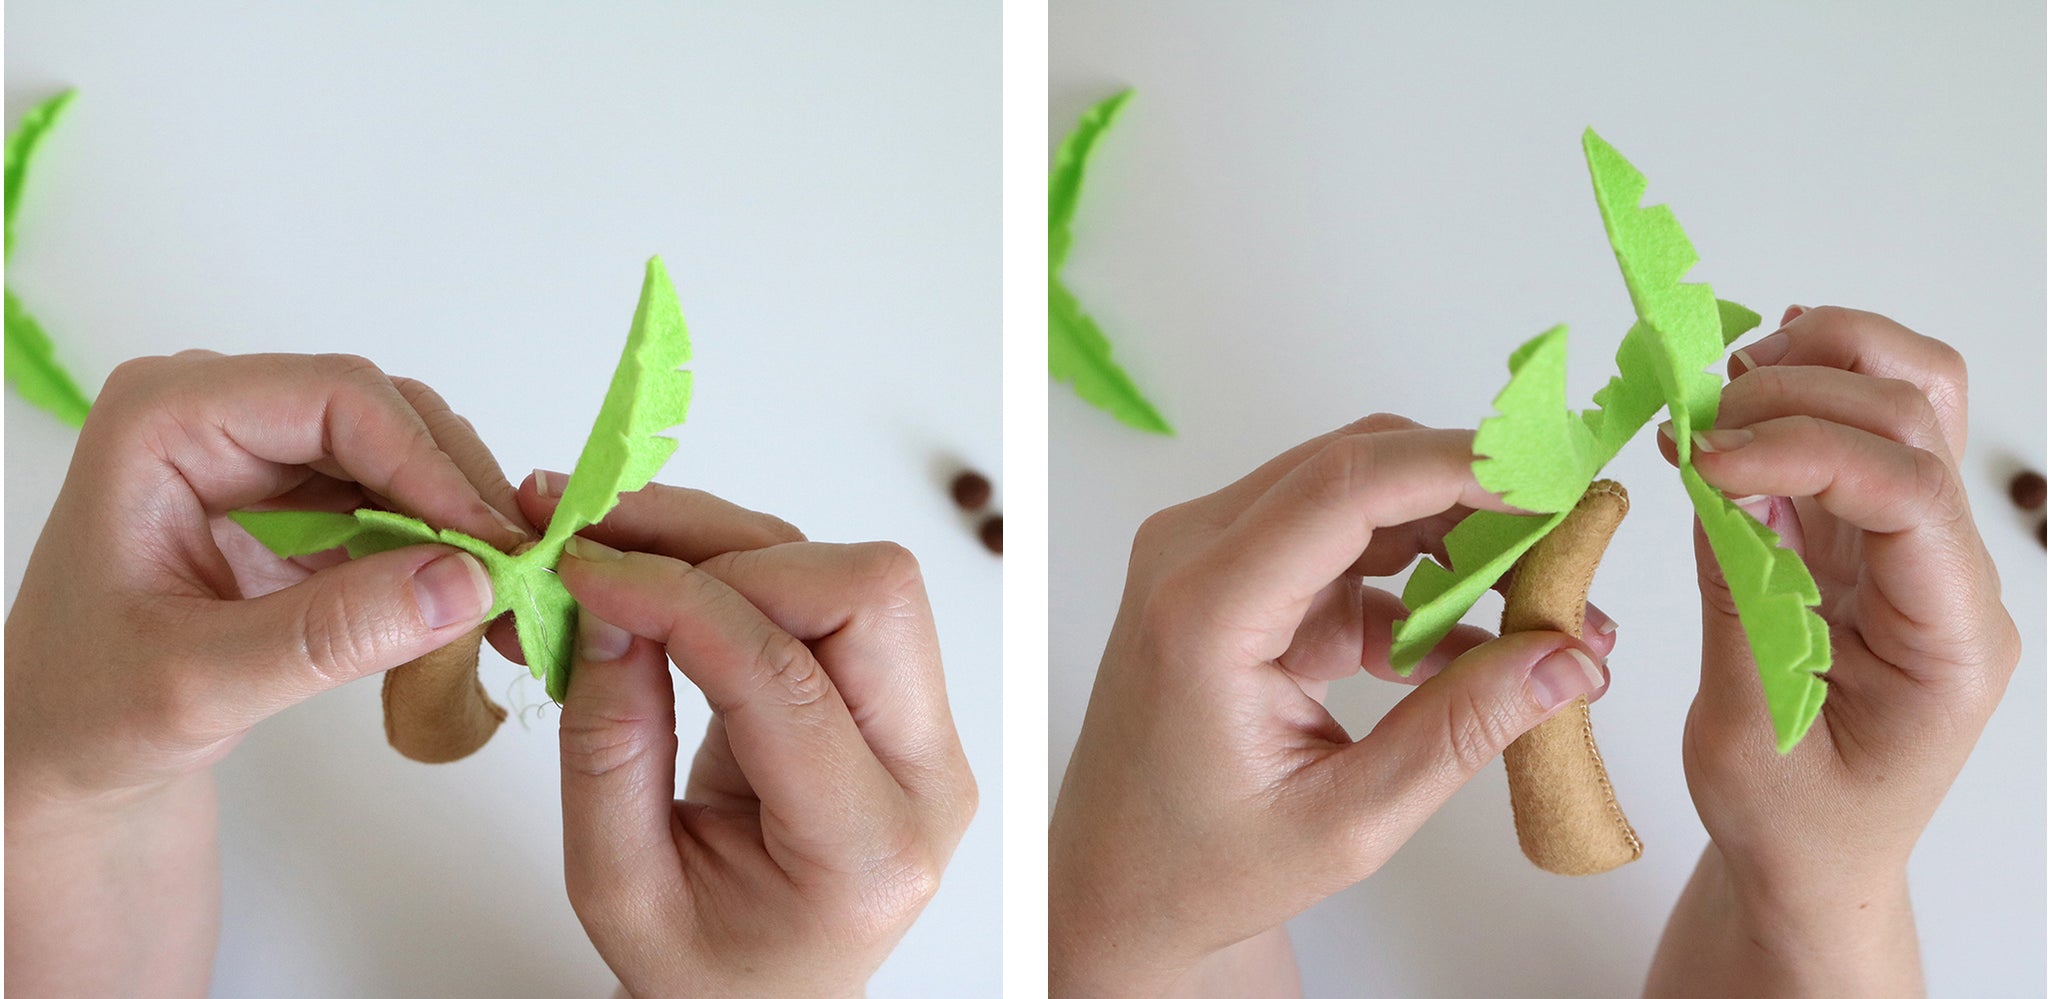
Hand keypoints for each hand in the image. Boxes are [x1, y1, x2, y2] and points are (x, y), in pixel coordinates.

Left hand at [5, 351, 532, 996]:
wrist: (65, 754)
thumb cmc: (90, 713)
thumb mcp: (202, 683)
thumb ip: (332, 633)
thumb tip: (468, 582)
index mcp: (165, 419)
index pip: (334, 397)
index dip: (426, 464)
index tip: (491, 545)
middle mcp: (217, 411)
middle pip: (382, 411)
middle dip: (456, 489)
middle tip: (519, 572)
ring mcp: (260, 450)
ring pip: (403, 449)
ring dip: (460, 517)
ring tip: (502, 592)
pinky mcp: (296, 496)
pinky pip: (395, 495)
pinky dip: (441, 545)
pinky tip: (468, 598)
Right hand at [526, 483, 974, 997]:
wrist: (770, 997)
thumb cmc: (705, 967)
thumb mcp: (619, 889)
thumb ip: (608, 750)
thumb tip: (604, 605)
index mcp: (867, 849)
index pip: (788, 681)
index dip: (679, 602)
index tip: (579, 570)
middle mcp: (924, 776)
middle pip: (868, 594)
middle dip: (727, 554)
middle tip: (604, 554)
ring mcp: (923, 731)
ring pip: (850, 573)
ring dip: (724, 544)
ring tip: (608, 549)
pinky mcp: (896, 696)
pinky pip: (826, 591)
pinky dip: (733, 565)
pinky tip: (650, 574)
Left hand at [1049, 415, 1615, 997]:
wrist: (1117, 884)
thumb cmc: (1200, 865)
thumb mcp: (1345, 820)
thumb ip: (1460, 732)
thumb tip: (1568, 658)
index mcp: (1204, 610)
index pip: (1345, 486)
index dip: (1462, 464)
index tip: (1559, 476)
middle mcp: (1193, 557)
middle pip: (1357, 469)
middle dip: (1479, 496)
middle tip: (1580, 546)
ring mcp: (1209, 559)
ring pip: (1359, 498)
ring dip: (1458, 539)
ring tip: (1551, 610)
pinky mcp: (1236, 580)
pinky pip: (1346, 548)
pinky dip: (1421, 582)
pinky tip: (1487, 646)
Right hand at [1647, 307, 2019, 996]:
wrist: (1814, 863)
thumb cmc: (1793, 825)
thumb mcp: (1748, 734)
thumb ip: (1740, 599)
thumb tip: (1714, 478)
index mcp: (1952, 641)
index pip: (1910, 493)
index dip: (1807, 450)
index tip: (1707, 460)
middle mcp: (1950, 579)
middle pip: (1918, 419)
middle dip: (1803, 390)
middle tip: (1695, 419)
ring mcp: (1912, 552)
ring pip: (1908, 399)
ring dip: (1817, 364)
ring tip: (1718, 387)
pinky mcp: (1864, 542)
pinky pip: (1854, 434)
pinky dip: (1798, 390)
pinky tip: (1735, 392)